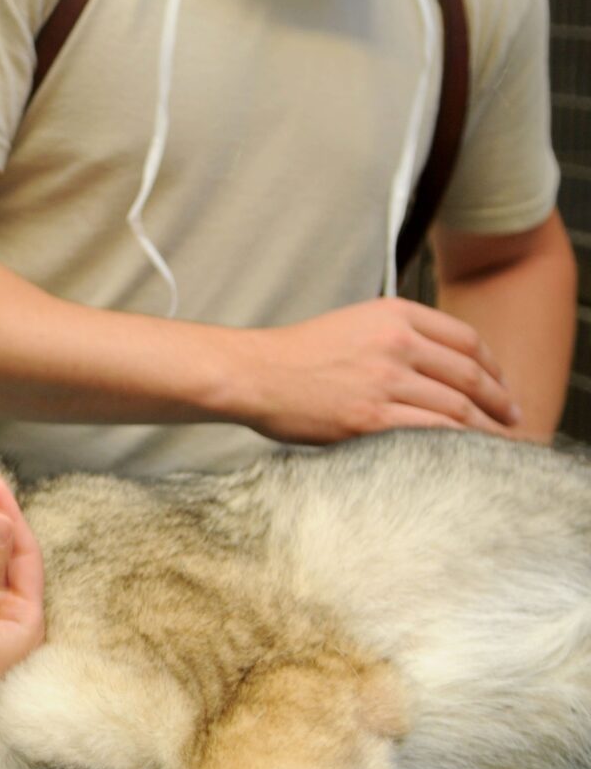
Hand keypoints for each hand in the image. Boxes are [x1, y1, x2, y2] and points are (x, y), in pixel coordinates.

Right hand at [234, 298, 521, 443]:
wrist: (254, 374)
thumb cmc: (296, 355)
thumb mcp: (353, 324)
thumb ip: (396, 335)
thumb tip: (435, 364)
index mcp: (394, 315)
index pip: (466, 339)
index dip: (493, 366)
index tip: (501, 385)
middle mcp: (397, 343)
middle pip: (470, 374)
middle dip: (500, 400)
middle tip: (513, 417)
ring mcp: (386, 381)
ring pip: (458, 406)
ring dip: (486, 428)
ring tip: (499, 442)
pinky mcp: (372, 418)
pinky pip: (433, 432)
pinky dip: (458, 444)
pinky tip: (467, 453)